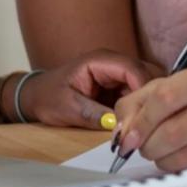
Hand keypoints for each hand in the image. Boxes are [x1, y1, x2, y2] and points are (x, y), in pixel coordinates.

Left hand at [18, 49, 160, 126]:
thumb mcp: (67, 108)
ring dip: (146, 104)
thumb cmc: (47, 97)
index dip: (144, 89)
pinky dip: (139, 109)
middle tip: (148, 122)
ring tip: (143, 126)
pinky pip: (138, 96)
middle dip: (150, 97)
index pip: (133, 69)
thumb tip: (118, 125)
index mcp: (100, 60)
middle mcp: (113, 63)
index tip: (147, 113)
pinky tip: (137, 124)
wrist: (36, 97)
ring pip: (145, 86)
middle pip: (146, 74)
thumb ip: (92, 114)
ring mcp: (117, 75)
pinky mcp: (119, 87)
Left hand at [111, 62, 186, 171]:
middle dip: (148, 146)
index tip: (126, 140)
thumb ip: (138, 104)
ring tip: (162, 153)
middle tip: (144, 148)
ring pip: (182, 156)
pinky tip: (182, 158)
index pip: (164, 98)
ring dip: (162, 160)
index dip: (140, 122)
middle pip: (171, 132)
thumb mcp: (172, 88)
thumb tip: (122, 133)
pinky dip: (180, 168)